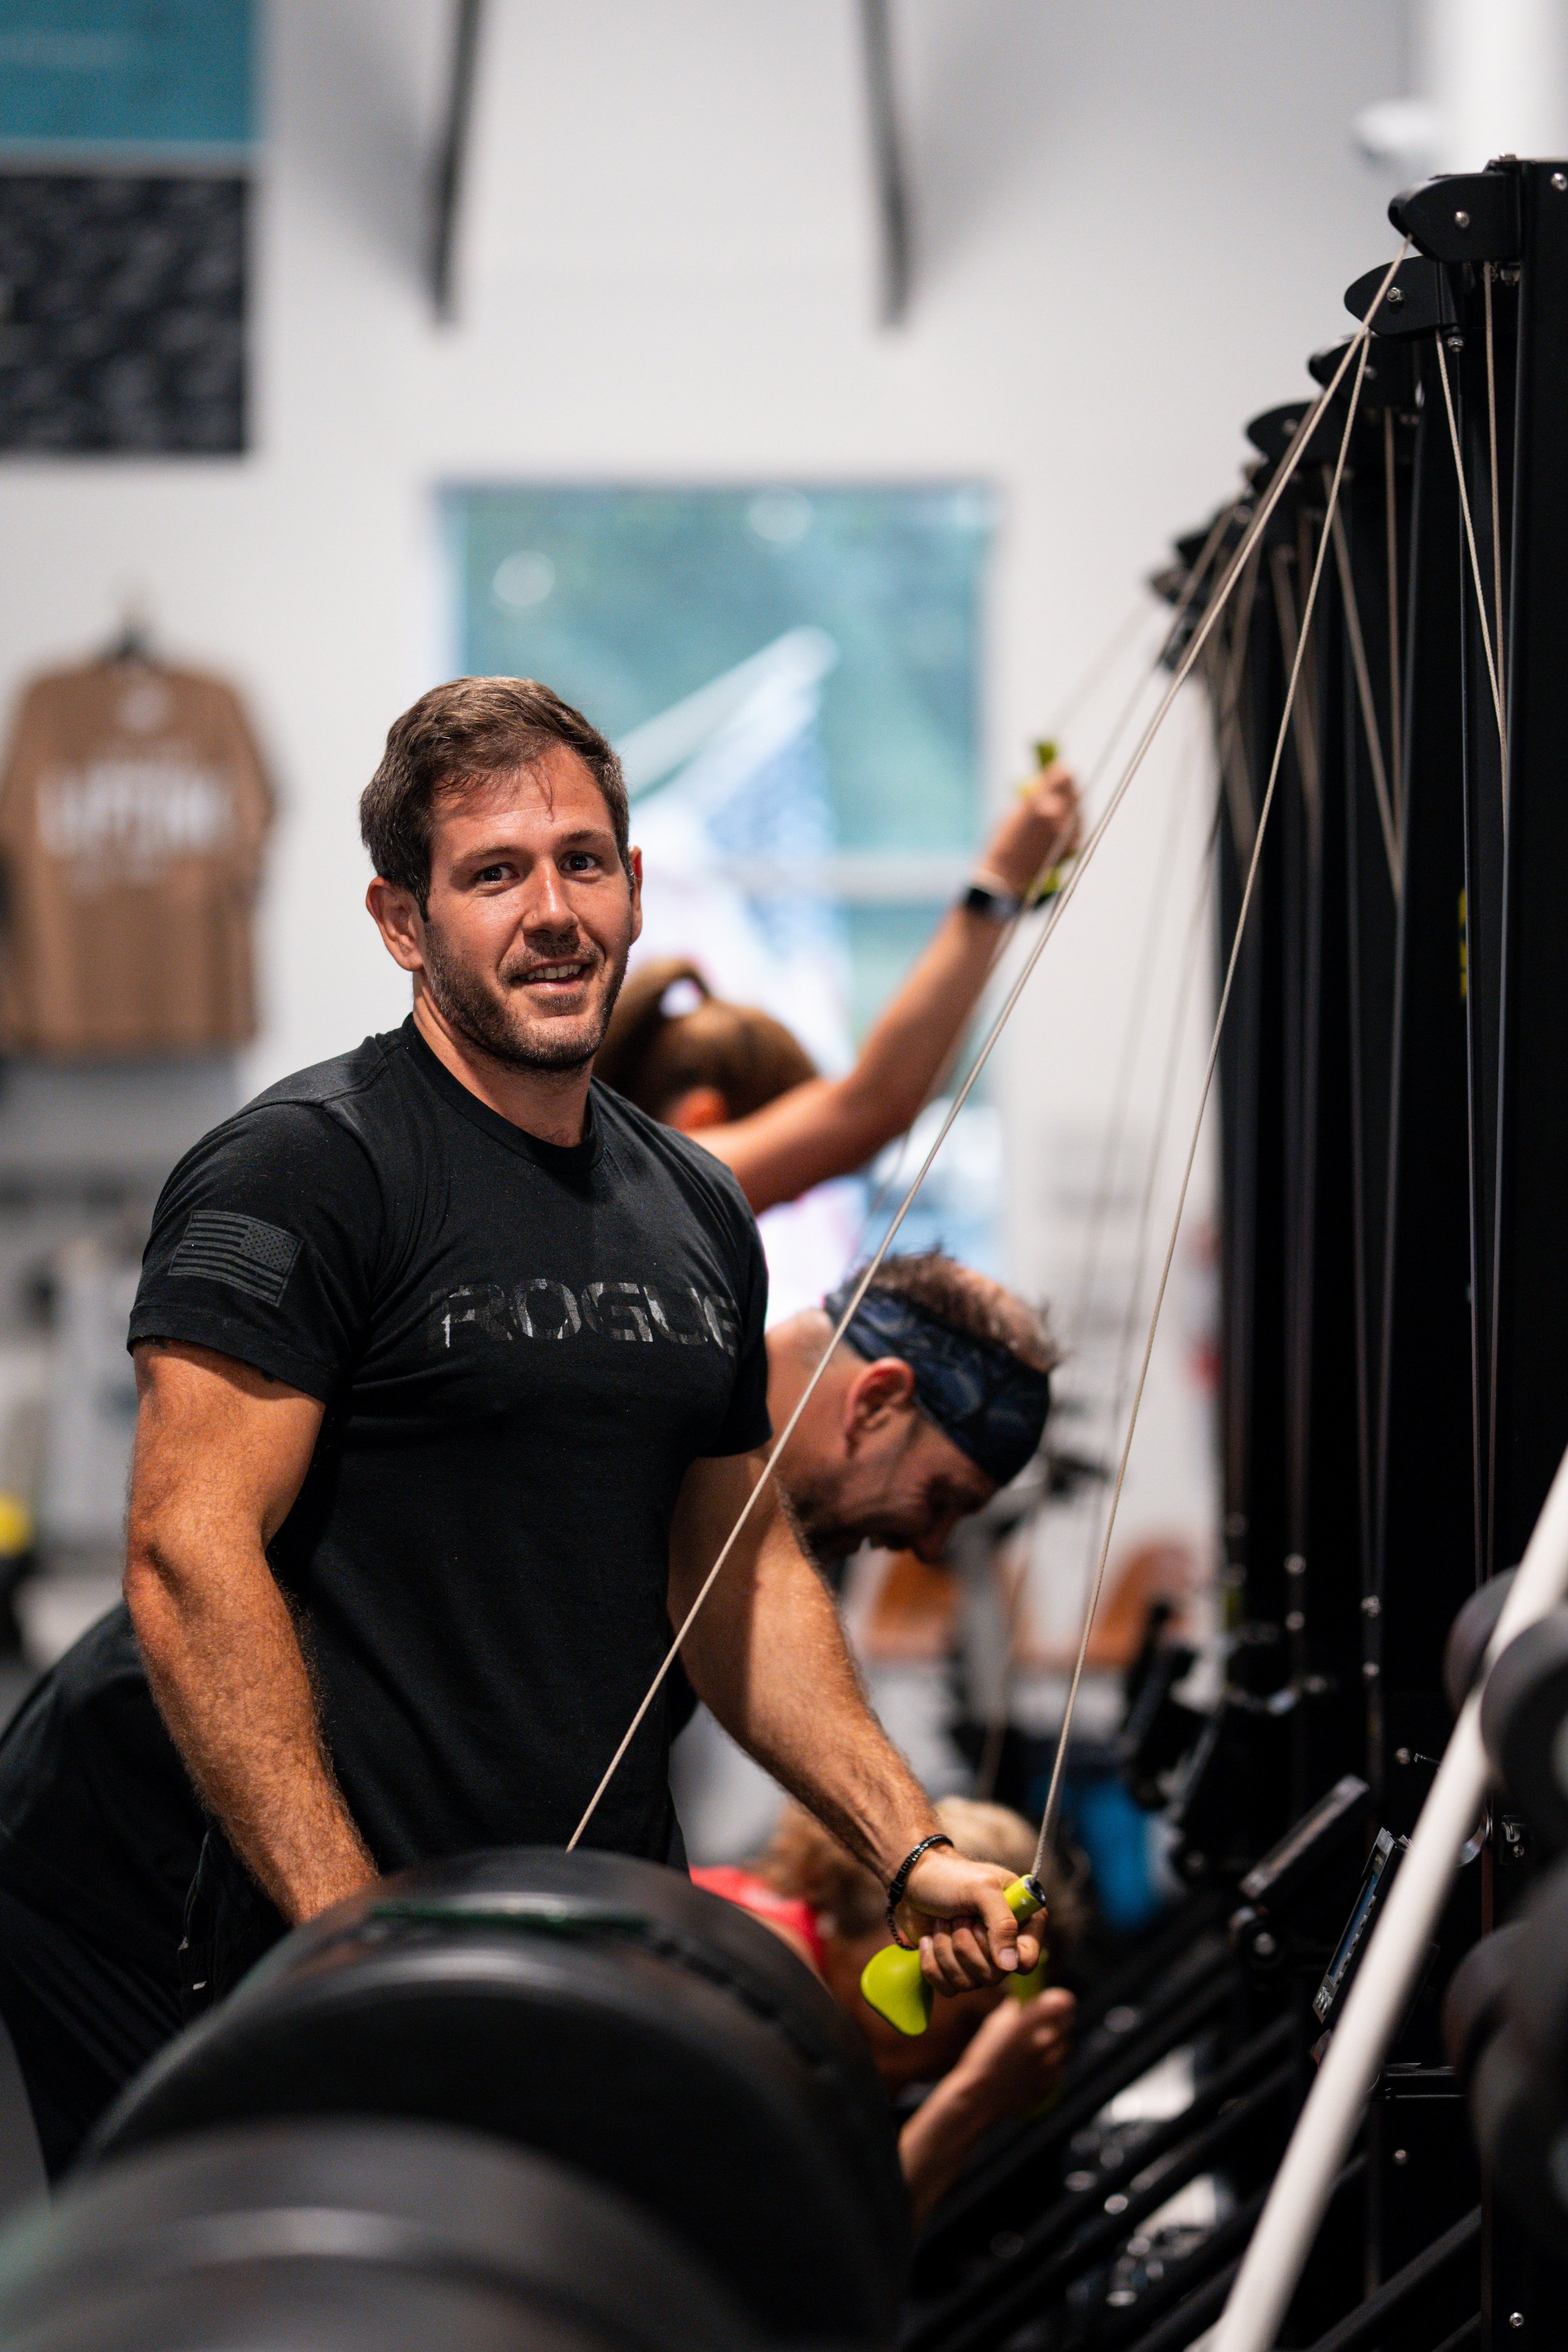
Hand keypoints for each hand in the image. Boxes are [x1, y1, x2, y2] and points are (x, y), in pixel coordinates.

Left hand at [896, 1848, 1043, 1993]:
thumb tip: (1009, 1967)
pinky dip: (932, 1963)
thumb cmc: (950, 1876)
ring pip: (969, 1983)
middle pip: (994, 1976)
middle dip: (965, 1945)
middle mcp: (1003, 1944)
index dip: (1005, 1953)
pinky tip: (928, 1939)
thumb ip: (1003, 1923)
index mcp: (1021, 1921)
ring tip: (941, 1922)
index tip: (981, 1927)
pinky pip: (948, 1988)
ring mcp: (978, 1960)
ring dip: (946, 1950)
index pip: (1027, 1960)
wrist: (911, 1880)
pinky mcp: (954, 1969)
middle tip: (957, 1917)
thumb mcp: (982, 1889)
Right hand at [947, 1985, 1075, 2124]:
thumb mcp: (995, 2024)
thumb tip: (1022, 2002)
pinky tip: (1029, 2068)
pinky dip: (1049, 2065)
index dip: (1060, 2001)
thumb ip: (1016, 2010)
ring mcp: (1051, 2064)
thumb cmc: (983, 2056)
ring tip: (1031, 2049)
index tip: (1054, 2002)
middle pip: (1067, 2023)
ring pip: (1064, 2046)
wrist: (979, 2097)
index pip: (1064, 2002)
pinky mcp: (1051, 2084)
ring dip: (1054, 2044)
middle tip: (1040, 2025)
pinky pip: (1058, 2068)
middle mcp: (1046, 2040)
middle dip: (1057, 2021)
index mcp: (1032, 2021)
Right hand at [973, 761, 1080, 901]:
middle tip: (1064, 788)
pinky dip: (1071, 827)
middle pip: (1075, 791)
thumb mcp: (1016, 811)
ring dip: (1071, 809)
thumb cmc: (1005, 842)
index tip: (1062, 770)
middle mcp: (1057, 814)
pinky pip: (1077, 829)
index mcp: (1039, 801)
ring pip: (1078, 811)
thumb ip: (1036, 795)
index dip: (1062, 772)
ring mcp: (1067, 831)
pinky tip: (1057, 832)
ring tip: (1056, 816)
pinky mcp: (1073, 846)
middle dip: (1069, 789)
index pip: (1063, 775)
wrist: (1006, 875)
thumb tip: (1051, 781)